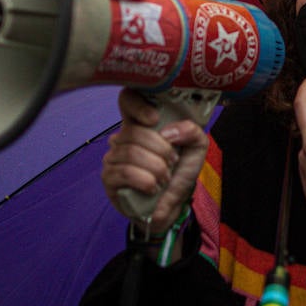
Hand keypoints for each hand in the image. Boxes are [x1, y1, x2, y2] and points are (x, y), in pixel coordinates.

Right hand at [101, 88, 208, 230]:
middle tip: (172, 162)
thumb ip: (191, 131)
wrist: (172, 206)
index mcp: (141, 124)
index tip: (154, 119)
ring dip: (156, 168)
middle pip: (134, 132)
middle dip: (161, 150)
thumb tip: (168, 132)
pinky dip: (145, 181)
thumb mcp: (196, 148)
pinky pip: (124, 172)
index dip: (137, 105)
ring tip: (164, 178)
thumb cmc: (180, 173)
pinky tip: (152, 188)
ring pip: (131, 153)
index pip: (127, 100)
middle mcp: (122, 137)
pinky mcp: (109, 178)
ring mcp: (112, 157)